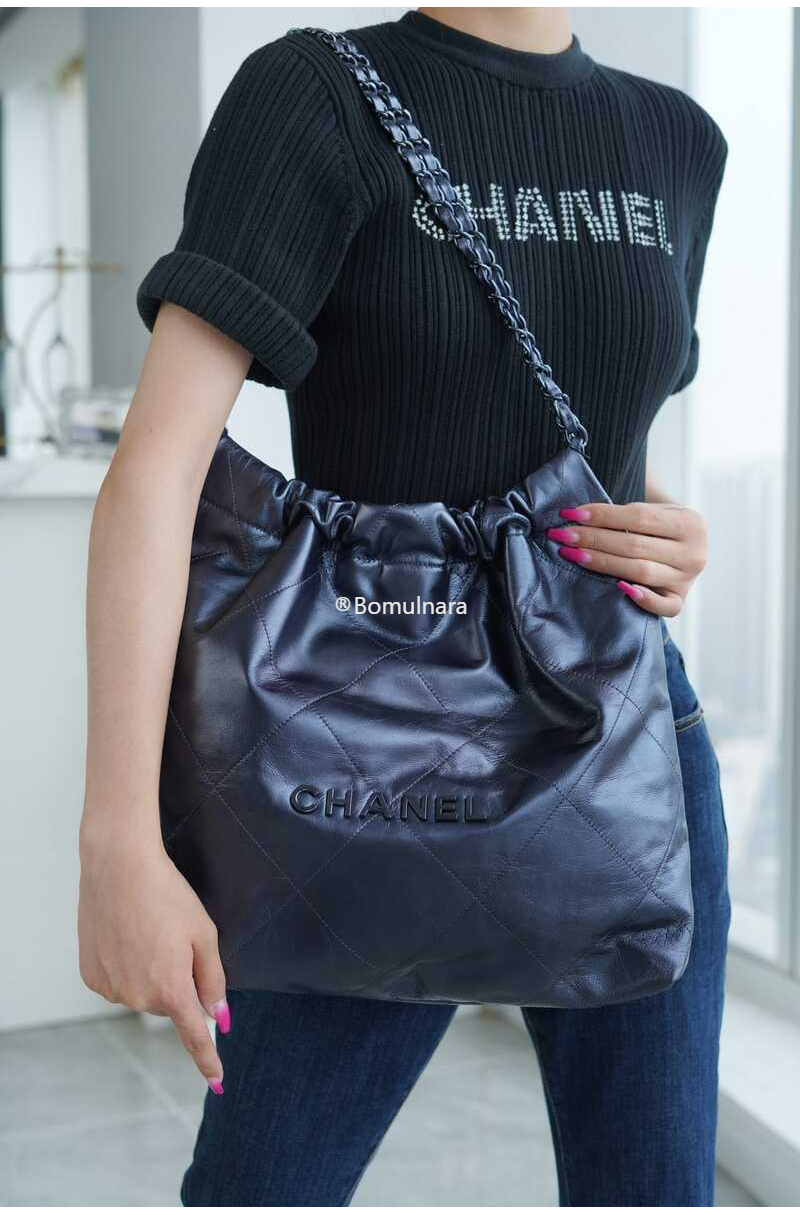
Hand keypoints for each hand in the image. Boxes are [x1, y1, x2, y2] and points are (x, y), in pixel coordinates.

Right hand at [78, 822, 229, 1092]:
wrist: (119, 869)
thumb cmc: (167, 896)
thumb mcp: (203, 934)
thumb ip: (213, 980)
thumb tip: (219, 1017)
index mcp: (171, 989)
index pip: (194, 1035)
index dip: (208, 1060)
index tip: (218, 1082)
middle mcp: (138, 998)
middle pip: (169, 1004)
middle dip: (177, 982)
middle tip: (174, 940)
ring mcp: (111, 989)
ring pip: (142, 993)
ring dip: (150, 974)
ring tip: (146, 932)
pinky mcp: (91, 977)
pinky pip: (118, 983)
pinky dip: (126, 967)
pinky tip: (125, 937)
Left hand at [546, 500, 707, 616]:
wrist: (685, 546)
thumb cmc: (660, 526)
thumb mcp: (655, 510)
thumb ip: (627, 514)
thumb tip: (579, 517)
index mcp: (690, 523)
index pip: (639, 518)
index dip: (603, 516)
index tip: (571, 514)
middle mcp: (695, 553)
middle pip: (635, 546)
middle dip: (594, 539)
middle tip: (563, 535)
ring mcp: (688, 580)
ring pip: (640, 572)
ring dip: (602, 563)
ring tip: (573, 555)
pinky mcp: (680, 601)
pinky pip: (663, 607)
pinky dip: (642, 598)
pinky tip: (618, 587)